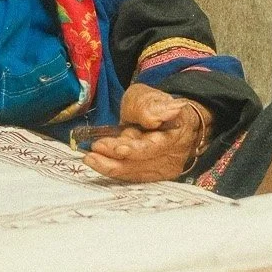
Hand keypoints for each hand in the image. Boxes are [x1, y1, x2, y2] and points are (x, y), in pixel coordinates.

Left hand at [84, 84, 210, 184]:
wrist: (160, 117)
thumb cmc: (153, 106)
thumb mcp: (146, 96)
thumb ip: (147, 106)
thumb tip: (152, 118)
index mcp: (180, 126)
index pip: (158, 142)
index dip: (138, 148)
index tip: (120, 147)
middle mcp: (177, 150)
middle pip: (144, 160)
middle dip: (117, 156)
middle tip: (95, 150)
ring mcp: (169, 166)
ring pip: (137, 171)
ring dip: (112, 165)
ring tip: (92, 157)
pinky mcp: (157, 175)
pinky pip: (133, 176)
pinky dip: (116, 170)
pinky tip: (100, 163)